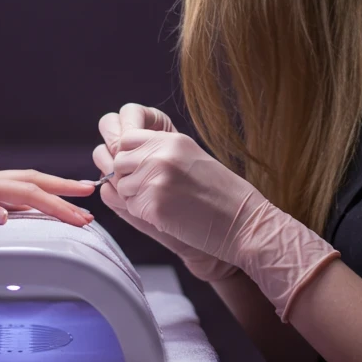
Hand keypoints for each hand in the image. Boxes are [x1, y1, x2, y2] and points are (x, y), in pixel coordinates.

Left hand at [0, 153, 95, 228]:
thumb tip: (5, 218)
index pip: (28, 194)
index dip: (57, 206)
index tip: (80, 217)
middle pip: (33, 181)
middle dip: (63, 190)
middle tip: (89, 197)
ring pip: (22, 181)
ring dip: (49, 188)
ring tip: (70, 194)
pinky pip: (8, 187)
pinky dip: (28, 192)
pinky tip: (30, 200)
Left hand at [92, 104, 237, 281]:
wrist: (242, 222)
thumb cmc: (220, 193)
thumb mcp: (190, 157)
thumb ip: (158, 150)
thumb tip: (121, 153)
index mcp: (172, 140)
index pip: (127, 139)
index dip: (129, 155)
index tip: (140, 168)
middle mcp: (161, 155)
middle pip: (119, 161)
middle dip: (128, 176)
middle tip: (152, 188)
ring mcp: (156, 180)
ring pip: (121, 186)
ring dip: (135, 196)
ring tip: (164, 201)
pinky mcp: (153, 206)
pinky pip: (131, 207)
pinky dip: (143, 213)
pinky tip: (167, 213)